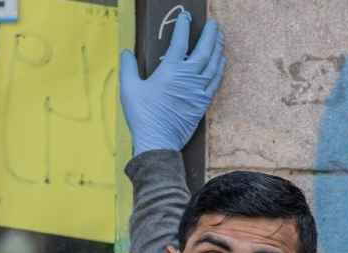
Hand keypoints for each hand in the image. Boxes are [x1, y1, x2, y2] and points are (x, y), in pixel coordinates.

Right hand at [118, 12, 224, 156]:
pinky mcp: (204, 102)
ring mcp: (199, 90)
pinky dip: (220, 68)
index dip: (184, 26)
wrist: (158, 141)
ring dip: (218, 48)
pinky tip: (221, 62)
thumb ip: (128, 67)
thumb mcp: (129, 88)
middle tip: (214, 24)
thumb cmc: (142, 115)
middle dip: (211, 34)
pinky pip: (216, 81)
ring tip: (220, 38)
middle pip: (205, 50)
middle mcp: (189, 77)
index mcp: (170, 70)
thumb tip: (126, 52)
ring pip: (214, 64)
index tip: (186, 16)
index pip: (180, 41)